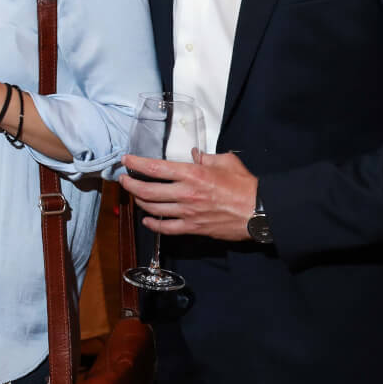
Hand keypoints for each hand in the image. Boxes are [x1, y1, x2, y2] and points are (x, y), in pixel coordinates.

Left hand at [122, 150, 258, 241]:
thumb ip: (206, 157)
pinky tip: (147, 220)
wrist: (259, 211)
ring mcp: (187, 213)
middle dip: (130, 184)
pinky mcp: (193, 228)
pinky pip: (166, 228)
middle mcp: (185, 193)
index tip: (126, 160)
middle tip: (124, 179)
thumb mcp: (226, 161)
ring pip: (153, 209)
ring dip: (139, 202)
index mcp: (192, 174)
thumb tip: (195, 155)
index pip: (155, 168)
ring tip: (133, 196)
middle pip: (147, 190)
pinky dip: (153, 225)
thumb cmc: (244, 185)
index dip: (136, 164)